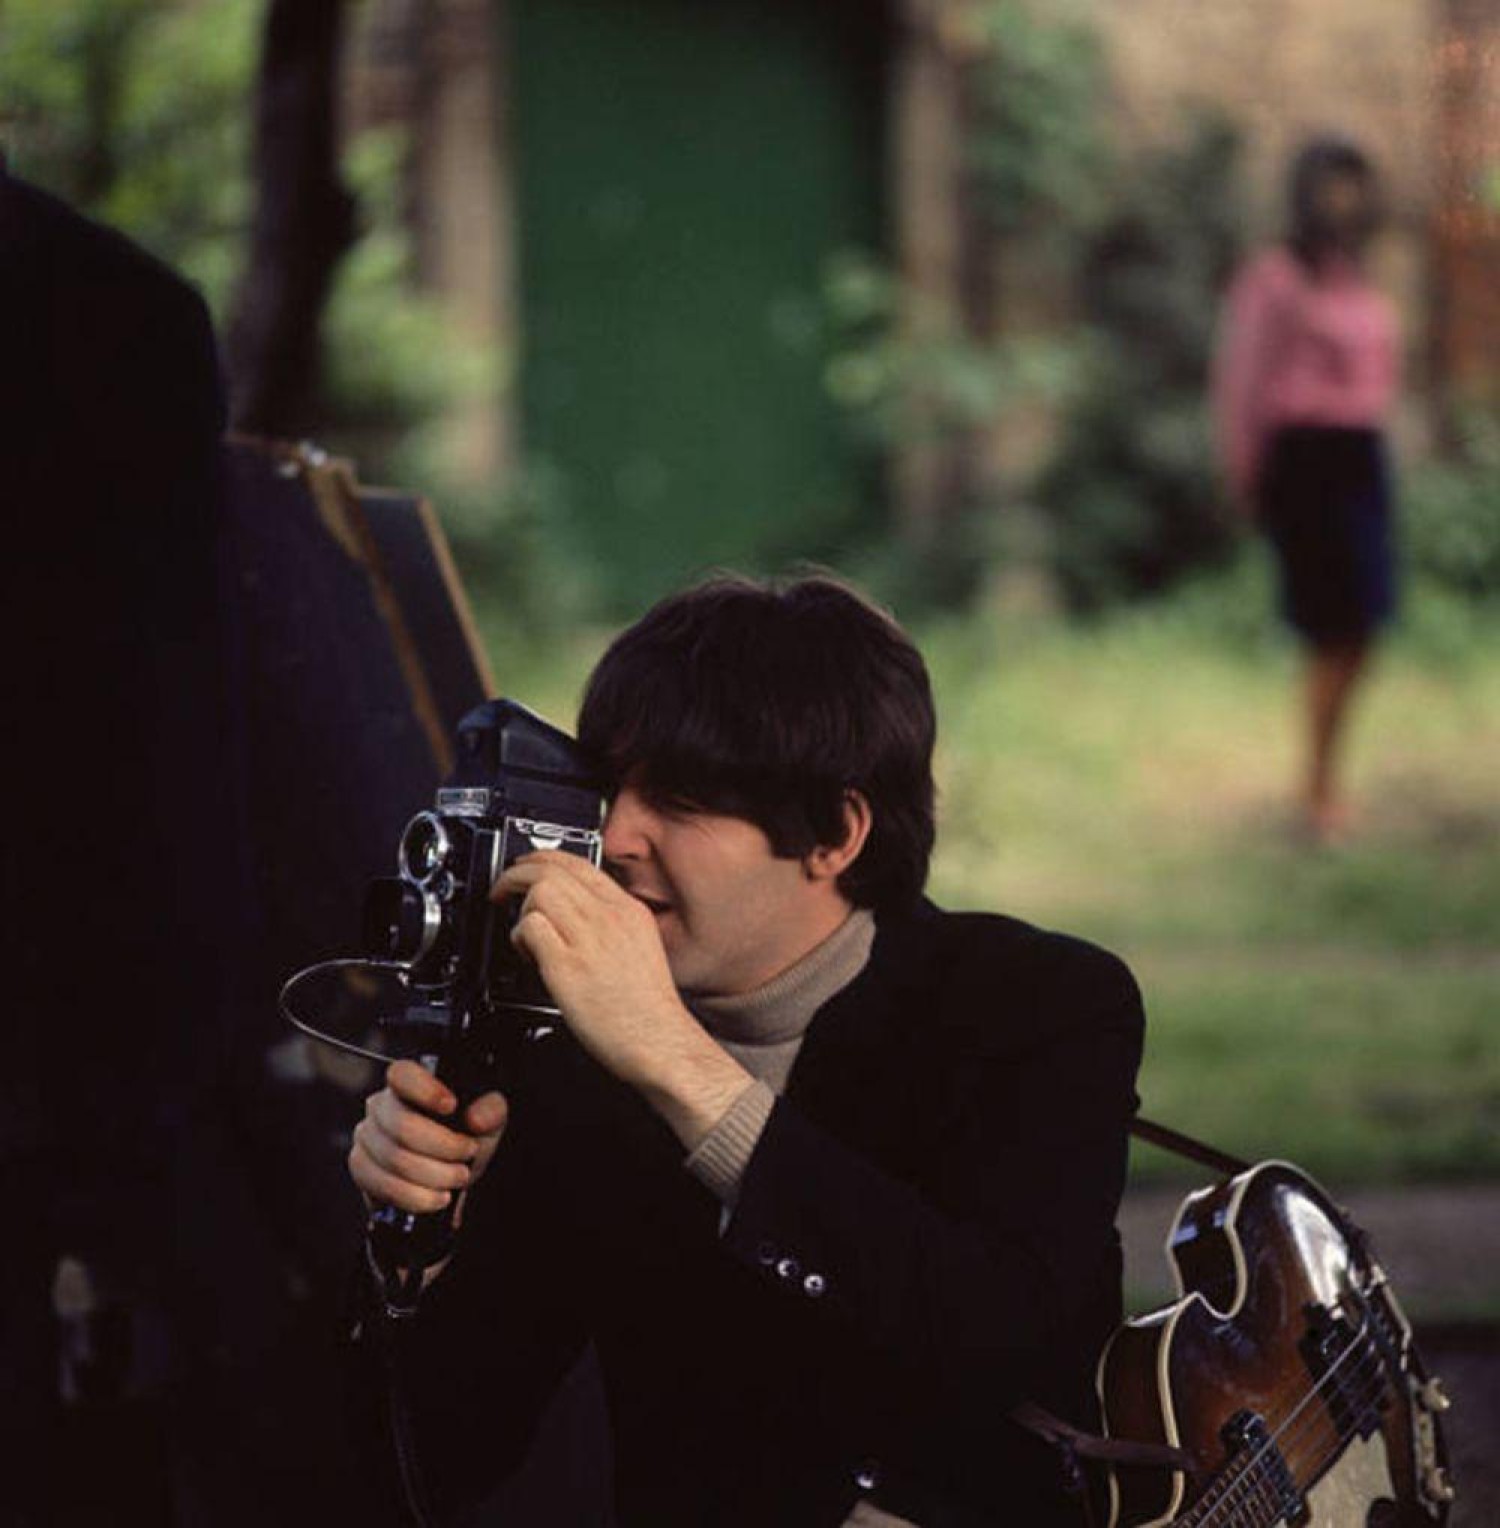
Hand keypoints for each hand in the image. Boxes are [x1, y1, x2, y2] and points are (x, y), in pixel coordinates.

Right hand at [349, 1059, 507, 1218]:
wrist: (453, 1173)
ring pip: (395, 1160)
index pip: (402, 1074)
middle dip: (442, 1147)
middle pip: (402, 1126)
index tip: (452, 1106)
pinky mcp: (361, 1168)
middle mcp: (380, 1105)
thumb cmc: (467, 1136)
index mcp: (408, 1083)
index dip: (425, 1090)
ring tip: (459, 1178)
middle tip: (468, 1154)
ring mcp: (366, 1137)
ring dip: (435, 1175)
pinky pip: (383, 1186)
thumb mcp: (488, 1119)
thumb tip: (475, 1118)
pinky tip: (437, 1197)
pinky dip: (417, 1197)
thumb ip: (491, 1110)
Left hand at [492, 853, 749, 1144]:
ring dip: (520, 906)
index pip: (580, 864)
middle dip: (517, 874)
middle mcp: (610, 917)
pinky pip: (531, 927)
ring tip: (520, 932)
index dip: (544, 859)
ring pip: (541, 891)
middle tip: (503, 888)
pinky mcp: (567, 965)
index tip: (527, 865)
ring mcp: (589, 939)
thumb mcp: (640, 948)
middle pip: (553, 870)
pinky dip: (519, 936)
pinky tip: (527, 955)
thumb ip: (612, 926)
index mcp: (629, 911)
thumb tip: (575, 916)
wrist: (660, 1042)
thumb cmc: (649, 1009)